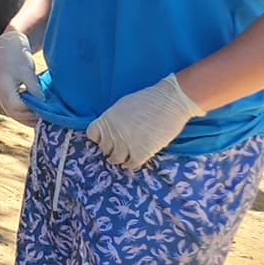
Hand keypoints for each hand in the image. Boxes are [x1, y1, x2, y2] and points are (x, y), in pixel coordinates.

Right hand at [0, 30, 42, 123]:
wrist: (6, 46)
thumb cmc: (17, 56)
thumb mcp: (27, 72)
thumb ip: (34, 88)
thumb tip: (42, 102)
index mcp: (4, 88)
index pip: (18, 108)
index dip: (31, 112)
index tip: (45, 114)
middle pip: (14, 113)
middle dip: (29, 118)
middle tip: (44, 121)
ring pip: (12, 112)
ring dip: (25, 117)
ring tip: (39, 120)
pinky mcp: (2, 92)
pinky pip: (11, 107)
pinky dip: (21, 112)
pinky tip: (31, 112)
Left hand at [86, 74, 202, 169]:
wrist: (170, 101)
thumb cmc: (149, 100)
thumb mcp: (123, 105)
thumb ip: (114, 119)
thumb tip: (111, 130)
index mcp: (107, 118)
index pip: (92, 135)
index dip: (99, 138)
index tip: (106, 140)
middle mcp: (114, 132)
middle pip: (104, 148)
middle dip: (110, 149)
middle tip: (117, 150)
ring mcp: (126, 143)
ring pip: (115, 159)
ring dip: (119, 159)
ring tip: (123, 158)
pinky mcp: (141, 151)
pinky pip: (131, 164)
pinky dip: (131, 164)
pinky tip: (133, 161)